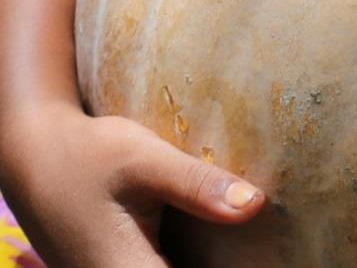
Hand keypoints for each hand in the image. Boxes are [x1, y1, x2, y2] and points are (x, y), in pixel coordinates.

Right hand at [1, 102, 264, 266]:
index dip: (230, 267)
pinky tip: (213, 235)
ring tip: (245, 240)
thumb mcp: (144, 159)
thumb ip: (197, 184)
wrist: (35, 157)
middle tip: (261, 242)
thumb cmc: (89, 155)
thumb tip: (255, 205)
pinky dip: (188, 255)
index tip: (265, 255)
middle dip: (219, 260)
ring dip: (204, 257)